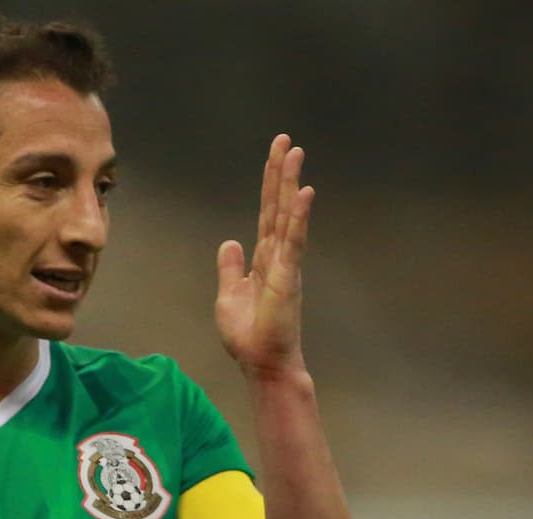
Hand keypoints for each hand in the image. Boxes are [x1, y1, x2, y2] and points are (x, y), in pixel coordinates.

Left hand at [216, 134, 314, 377]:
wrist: (262, 364)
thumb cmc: (249, 336)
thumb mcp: (228, 295)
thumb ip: (230, 267)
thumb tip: (229, 241)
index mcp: (263, 259)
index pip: (266, 213)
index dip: (269, 184)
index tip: (275, 156)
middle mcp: (278, 256)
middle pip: (278, 206)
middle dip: (281, 172)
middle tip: (286, 141)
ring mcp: (285, 264)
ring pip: (287, 215)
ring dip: (291, 184)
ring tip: (295, 153)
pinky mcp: (288, 276)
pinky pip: (294, 240)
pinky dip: (298, 216)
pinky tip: (304, 193)